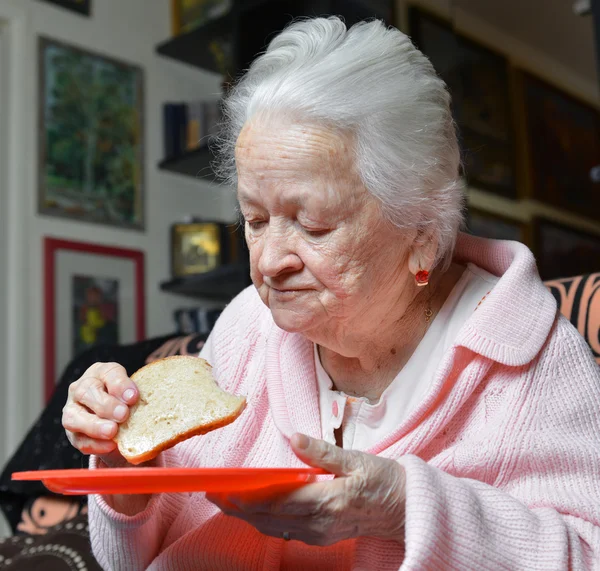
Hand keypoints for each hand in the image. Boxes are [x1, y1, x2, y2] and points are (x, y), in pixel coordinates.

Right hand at [62, 362, 138, 465]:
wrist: (119, 423)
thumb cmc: (128, 402)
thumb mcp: (134, 393)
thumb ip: (136, 396)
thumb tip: (148, 403)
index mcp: (101, 373)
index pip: (108, 373)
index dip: (120, 385)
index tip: (133, 397)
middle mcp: (82, 388)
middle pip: (86, 392)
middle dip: (106, 405)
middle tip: (123, 414)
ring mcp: (72, 411)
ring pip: (74, 417)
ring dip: (95, 425)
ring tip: (112, 431)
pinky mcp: (73, 433)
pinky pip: (79, 439)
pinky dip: (95, 444)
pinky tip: (110, 445)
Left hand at [207, 433, 405, 545]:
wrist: (405, 509)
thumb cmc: (383, 481)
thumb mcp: (356, 459)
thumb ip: (321, 452)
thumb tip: (292, 437)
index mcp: (326, 501)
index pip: (276, 501)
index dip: (246, 496)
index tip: (224, 487)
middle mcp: (318, 523)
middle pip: (266, 518)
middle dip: (237, 507)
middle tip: (212, 492)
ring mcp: (318, 534)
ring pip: (272, 527)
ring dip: (246, 515)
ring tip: (225, 499)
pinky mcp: (320, 536)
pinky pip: (283, 531)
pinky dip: (263, 520)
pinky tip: (254, 509)